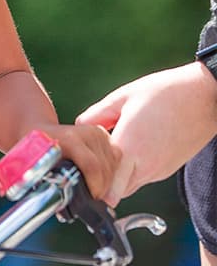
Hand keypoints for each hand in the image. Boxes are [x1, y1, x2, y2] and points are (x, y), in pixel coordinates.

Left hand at [33, 122, 119, 202]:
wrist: (39, 130)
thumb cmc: (37, 150)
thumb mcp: (39, 165)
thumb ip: (49, 183)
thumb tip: (62, 206)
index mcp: (69, 139)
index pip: (92, 166)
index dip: (95, 187)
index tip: (92, 198)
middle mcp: (86, 133)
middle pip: (106, 168)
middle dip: (103, 188)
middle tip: (93, 198)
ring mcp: (97, 133)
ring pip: (115, 164)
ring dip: (109, 181)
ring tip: (95, 188)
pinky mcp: (104, 135)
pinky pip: (117, 159)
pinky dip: (112, 172)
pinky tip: (101, 178)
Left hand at [76, 63, 216, 205]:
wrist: (204, 99)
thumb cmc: (164, 94)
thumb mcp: (122, 97)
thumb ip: (97, 114)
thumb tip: (79, 126)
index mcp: (130, 147)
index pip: (104, 181)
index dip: (88, 174)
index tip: (79, 165)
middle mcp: (145, 166)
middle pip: (114, 190)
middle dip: (99, 180)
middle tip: (90, 160)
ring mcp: (159, 171)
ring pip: (129, 187)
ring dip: (116, 177)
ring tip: (109, 151)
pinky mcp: (168, 170)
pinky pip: (143, 178)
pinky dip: (131, 172)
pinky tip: (129, 149)